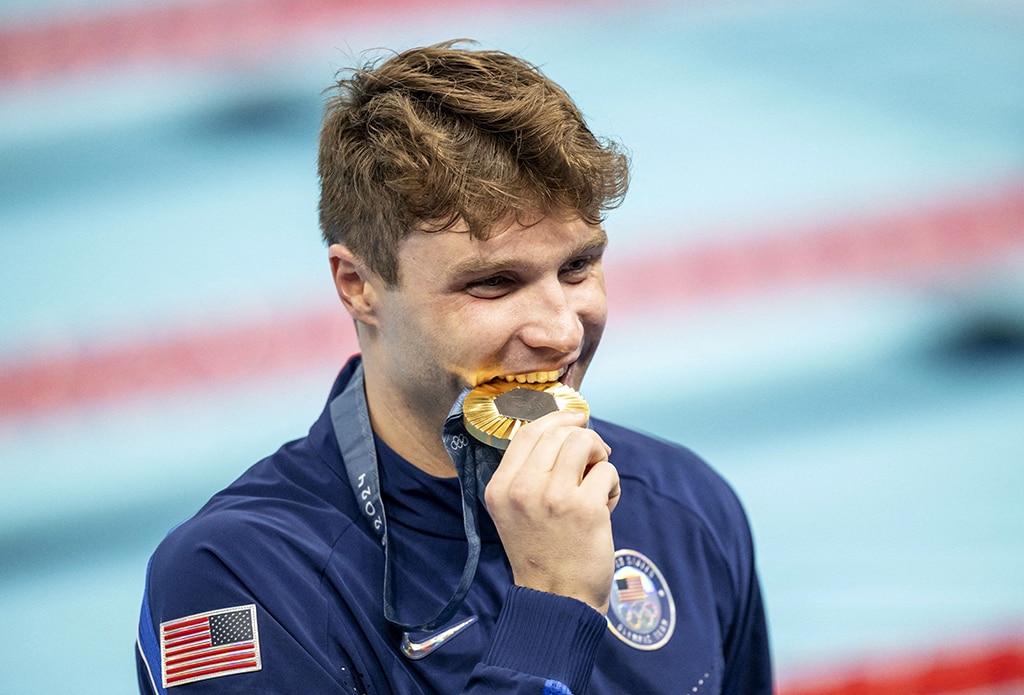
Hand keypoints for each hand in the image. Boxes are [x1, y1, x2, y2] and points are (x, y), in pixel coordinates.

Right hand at [484, 409, 620, 613]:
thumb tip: (564, 428)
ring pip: (584, 442)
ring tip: (598, 481)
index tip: (576, 417)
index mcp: (501, 487)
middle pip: (560, 432)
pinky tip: (606, 504)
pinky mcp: (585, 508)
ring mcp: (554, 497)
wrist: (557, 598)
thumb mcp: (514, 510)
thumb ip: (528, 472)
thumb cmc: (542, 552)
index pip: (528, 432)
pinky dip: (612, 484)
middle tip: (594, 459)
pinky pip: (607, 470)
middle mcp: (523, 489)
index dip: (557, 417)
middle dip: (585, 438)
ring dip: (599, 456)